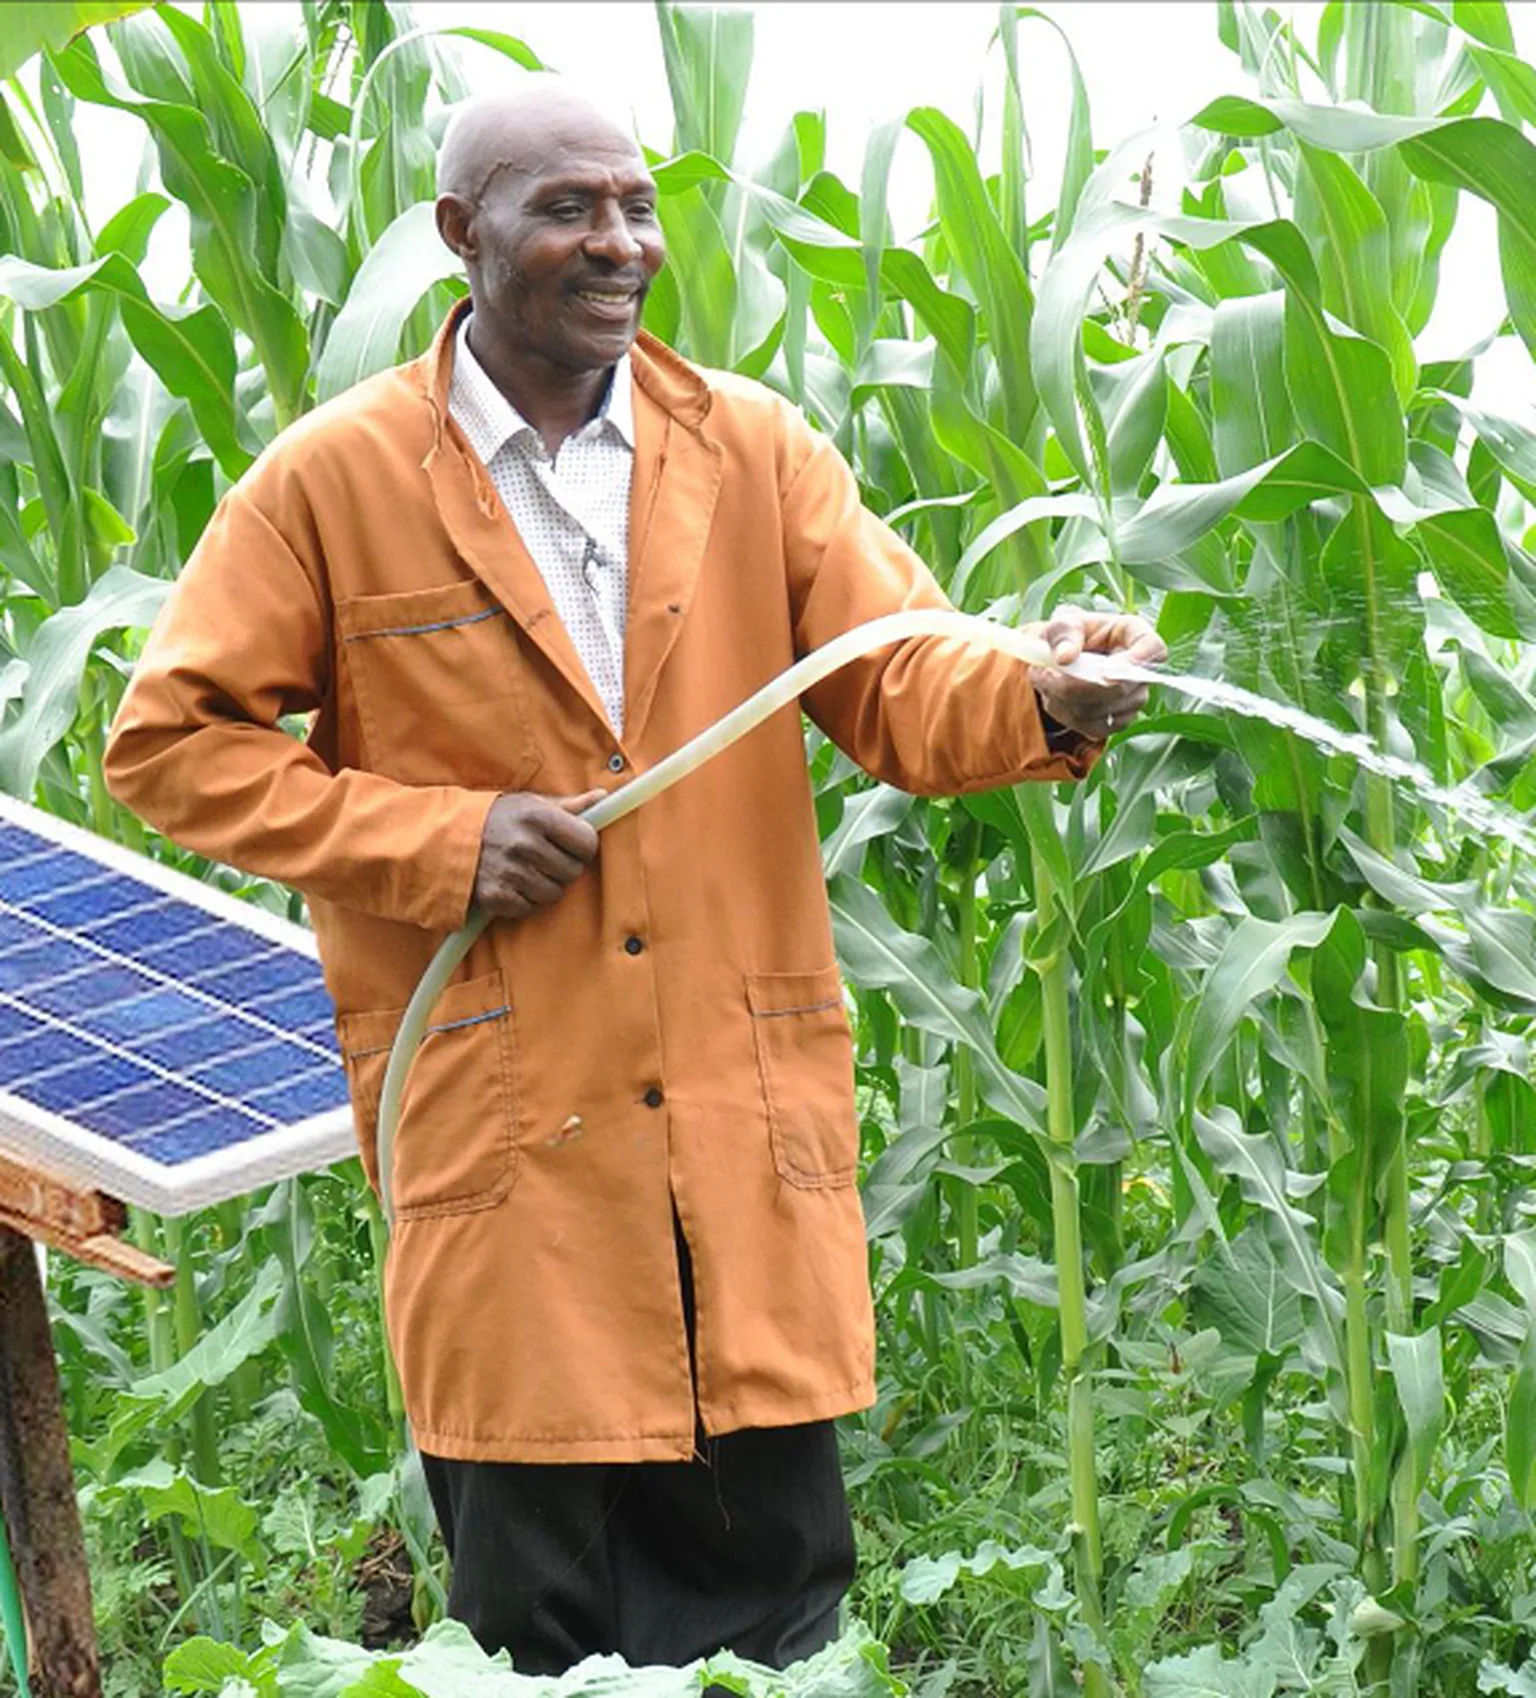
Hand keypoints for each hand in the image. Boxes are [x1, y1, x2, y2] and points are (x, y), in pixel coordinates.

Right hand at [473, 789, 603, 918]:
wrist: (445, 839)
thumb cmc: (495, 819)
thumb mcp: (529, 803)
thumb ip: (568, 805)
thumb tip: (603, 797)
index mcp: (537, 817)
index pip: (587, 842)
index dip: (583, 846)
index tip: (573, 845)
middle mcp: (525, 845)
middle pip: (572, 871)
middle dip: (563, 867)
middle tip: (545, 858)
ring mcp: (510, 873)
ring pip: (554, 893)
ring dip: (545, 886)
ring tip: (527, 870)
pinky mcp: (497, 896)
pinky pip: (529, 907)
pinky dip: (524, 900)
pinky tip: (512, 883)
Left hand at [1026, 606, 1166, 742]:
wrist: (1063, 659)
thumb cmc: (1069, 636)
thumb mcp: (1062, 624)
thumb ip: (1063, 635)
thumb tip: (1065, 657)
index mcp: (1136, 635)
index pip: (1153, 648)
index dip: (1134, 662)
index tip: (1104, 670)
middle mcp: (1143, 671)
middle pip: (1118, 688)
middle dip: (1073, 685)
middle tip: (1041, 673)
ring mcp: (1134, 700)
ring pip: (1099, 711)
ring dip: (1062, 700)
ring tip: (1046, 680)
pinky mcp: (1118, 722)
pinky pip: (1091, 726)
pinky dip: (1065, 714)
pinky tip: (1056, 697)